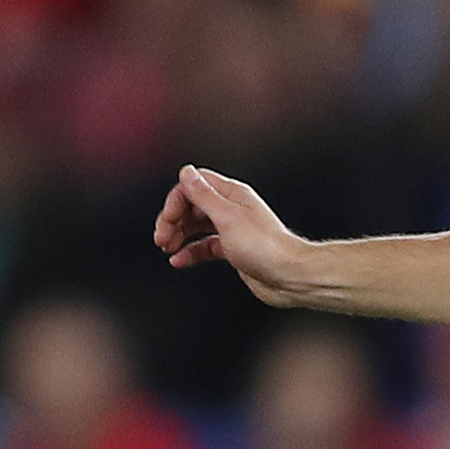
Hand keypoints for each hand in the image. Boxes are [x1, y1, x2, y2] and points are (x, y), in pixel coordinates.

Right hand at [154, 165, 315, 305]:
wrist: (288, 276)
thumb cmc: (264, 247)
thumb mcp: (227, 217)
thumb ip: (204, 195)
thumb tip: (187, 173)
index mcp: (232, 195)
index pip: (195, 186)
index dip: (176, 200)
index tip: (168, 219)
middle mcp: (231, 209)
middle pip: (192, 206)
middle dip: (173, 220)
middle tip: (162, 237)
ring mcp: (231, 230)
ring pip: (196, 227)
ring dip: (178, 235)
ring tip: (166, 248)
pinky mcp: (232, 249)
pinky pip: (204, 247)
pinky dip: (190, 252)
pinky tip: (179, 260)